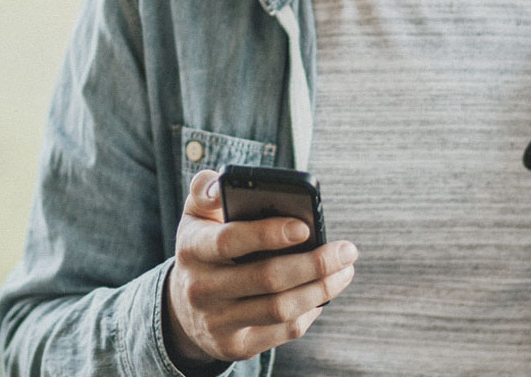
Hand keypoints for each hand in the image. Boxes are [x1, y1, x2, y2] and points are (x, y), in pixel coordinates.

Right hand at [162, 169, 357, 368]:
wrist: (183, 307)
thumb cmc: (205, 246)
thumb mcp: (197, 215)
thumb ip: (207, 190)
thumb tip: (221, 184)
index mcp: (193, 248)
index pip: (230, 240)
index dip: (269, 233)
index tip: (306, 227)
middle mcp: (201, 289)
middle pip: (267, 278)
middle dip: (315, 263)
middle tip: (347, 250)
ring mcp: (217, 322)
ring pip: (280, 308)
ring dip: (322, 289)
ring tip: (346, 270)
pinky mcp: (235, 346)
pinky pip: (282, 331)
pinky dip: (310, 310)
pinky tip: (324, 293)